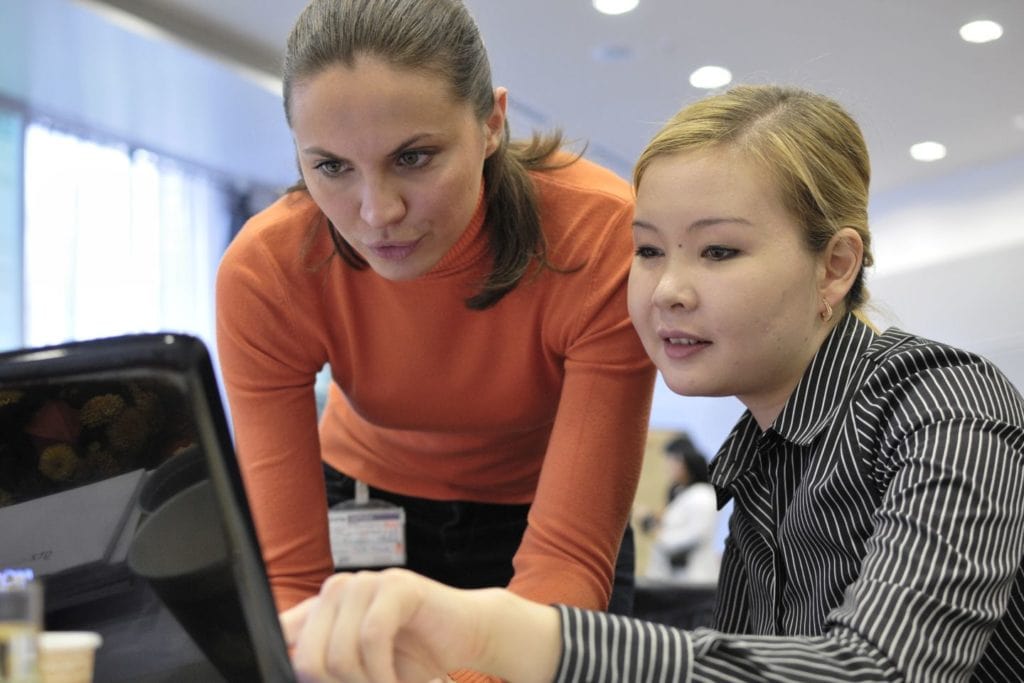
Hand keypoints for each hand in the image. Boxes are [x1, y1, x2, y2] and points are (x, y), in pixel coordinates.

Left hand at [281, 568, 560, 682]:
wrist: (468, 637)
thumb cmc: (414, 658)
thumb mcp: (359, 670)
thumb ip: (326, 668)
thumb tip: (293, 674)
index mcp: (321, 609)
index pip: (281, 639)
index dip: (298, 673)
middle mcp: (337, 591)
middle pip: (308, 658)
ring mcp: (367, 582)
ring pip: (339, 652)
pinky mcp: (397, 585)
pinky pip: (372, 637)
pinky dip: (383, 672)